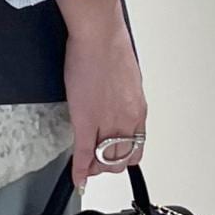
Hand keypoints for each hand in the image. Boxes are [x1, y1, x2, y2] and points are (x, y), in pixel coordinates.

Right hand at [63, 18, 146, 196]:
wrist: (99, 37)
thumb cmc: (111, 48)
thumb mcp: (127, 79)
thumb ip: (123, 98)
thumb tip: (116, 104)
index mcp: (137, 110)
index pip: (135, 146)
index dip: (123, 157)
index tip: (112, 157)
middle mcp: (128, 120)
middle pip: (121, 158)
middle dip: (108, 165)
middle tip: (95, 164)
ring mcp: (108, 123)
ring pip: (105, 160)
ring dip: (95, 168)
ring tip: (86, 166)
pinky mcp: (87, 121)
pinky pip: (84, 154)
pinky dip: (80, 170)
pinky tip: (77, 177)